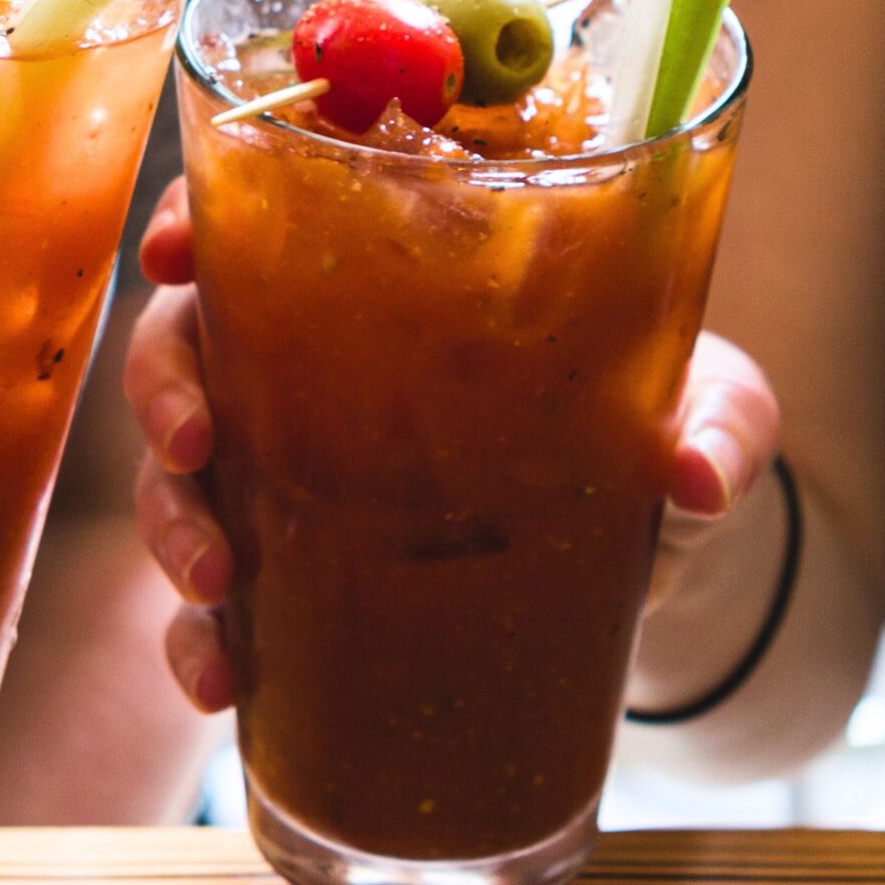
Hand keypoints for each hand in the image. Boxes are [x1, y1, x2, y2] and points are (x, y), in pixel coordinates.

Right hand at [120, 180, 781, 711]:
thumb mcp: (712, 403)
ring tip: (212, 582)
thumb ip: (718, 422)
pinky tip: (220, 680)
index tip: (172, 252)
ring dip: (172, 523)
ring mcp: (301, 468)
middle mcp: (323, 355)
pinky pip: (215, 604)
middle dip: (165, 387)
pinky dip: (197, 640)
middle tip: (193, 442)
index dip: (197, 215)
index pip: (269, 204)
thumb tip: (695, 477)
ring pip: (182, 473)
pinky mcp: (307, 573)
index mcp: (401, 267)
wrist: (665, 557)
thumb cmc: (665, 425)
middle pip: (192, 336)